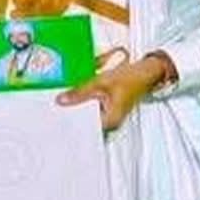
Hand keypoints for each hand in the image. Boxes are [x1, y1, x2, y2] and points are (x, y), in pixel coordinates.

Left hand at [55, 52, 173, 131]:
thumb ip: (80, 92)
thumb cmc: (129, 78)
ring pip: (88, 113)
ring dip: (78, 106)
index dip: (69, 122)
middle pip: (85, 121)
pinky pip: (93, 107)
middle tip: (53, 108)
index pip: (84, 127)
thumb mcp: (100, 82)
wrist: (146, 72)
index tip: (55, 118)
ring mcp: (109, 114)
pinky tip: (76, 95)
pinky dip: (85, 101)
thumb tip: (61, 100)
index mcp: (110, 121)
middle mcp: (110, 122)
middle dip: (71, 114)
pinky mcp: (108, 107)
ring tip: (61, 101)